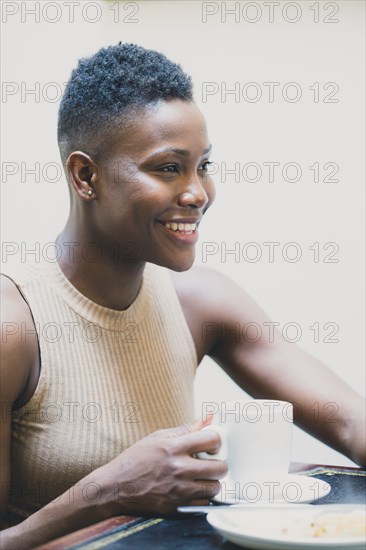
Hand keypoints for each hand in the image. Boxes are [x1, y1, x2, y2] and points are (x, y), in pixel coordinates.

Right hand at [94, 418, 227, 515]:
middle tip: (211, 463)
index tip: (211, 444)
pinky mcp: (177, 508)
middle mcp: (179, 469)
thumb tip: (209, 417)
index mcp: (174, 447)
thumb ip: (187, 429)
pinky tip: (192, 490)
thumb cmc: (137, 459)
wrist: (117, 487)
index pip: (212, 440)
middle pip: (220, 468)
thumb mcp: (159, 437)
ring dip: (211, 482)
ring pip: (215, 488)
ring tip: (201, 478)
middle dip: (218, 464)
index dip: (215, 440)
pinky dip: (202, 498)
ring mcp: (179, 491)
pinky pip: (204, 505)